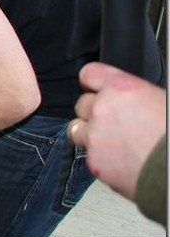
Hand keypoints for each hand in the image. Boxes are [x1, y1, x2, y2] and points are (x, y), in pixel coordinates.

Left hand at [70, 62, 165, 201]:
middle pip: (82, 105)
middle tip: (114, 123)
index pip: (90, 73)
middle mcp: (102, 109)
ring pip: (77, 130)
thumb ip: (135, 97)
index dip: (92, 82)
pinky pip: (90, 156)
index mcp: (121, 88)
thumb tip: (132, 101)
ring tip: (113, 143)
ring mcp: (94, 136)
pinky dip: (101, 159)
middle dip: (94, 113)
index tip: (93, 88)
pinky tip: (121, 162)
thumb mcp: (159, 101)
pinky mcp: (94, 162)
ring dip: (90, 134)